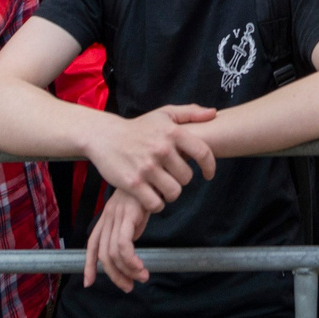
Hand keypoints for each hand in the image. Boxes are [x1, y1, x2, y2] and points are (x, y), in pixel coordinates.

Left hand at [83, 189, 152, 291]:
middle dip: (114, 275)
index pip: (92, 245)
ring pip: (112, 254)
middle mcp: (107, 218)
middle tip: (129, 286)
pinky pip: (123, 246)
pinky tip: (140, 267)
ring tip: (142, 277)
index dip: (88, 265)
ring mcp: (116, 217)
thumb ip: (128, 230)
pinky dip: (131, 261)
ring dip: (127, 271)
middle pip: (102, 254)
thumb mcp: (134, 214)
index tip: (88, 283)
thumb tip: (129, 251)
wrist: (154, 172)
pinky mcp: (127, 216)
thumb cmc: (147, 193)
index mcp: (106, 218)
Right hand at [87, 104, 217, 212]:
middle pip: (187, 177)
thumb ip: (190, 113)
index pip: (203, 153)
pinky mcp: (132, 183)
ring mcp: (147, 167)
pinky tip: (152, 196)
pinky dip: (156, 204)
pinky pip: (156, 203)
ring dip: (170, 193)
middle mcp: (161, 149)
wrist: (104, 136)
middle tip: (171, 176)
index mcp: (172, 132)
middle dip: (181, 179)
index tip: (208, 175)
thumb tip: (214, 114)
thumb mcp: (164, 114)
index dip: (210, 167)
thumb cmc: (138, 127)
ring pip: (173, 192)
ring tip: (163, 187)